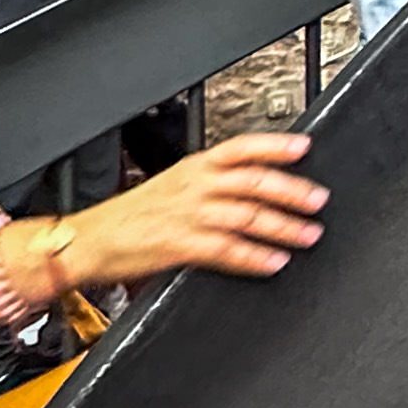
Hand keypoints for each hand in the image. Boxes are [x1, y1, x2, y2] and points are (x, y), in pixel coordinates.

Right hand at [56, 133, 327, 291]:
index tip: (305, 147)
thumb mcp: (172, 186)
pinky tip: (273, 262)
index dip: (274, 145)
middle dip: (291, 190)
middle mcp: (194, 186)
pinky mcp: (179, 245)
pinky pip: (225, 250)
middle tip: (318, 200)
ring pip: (246, 215)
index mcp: (193, 167)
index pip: (240, 148)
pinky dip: (254, 257)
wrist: (89, 239)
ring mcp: (188, 215)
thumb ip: (210, 185)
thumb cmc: (130, 216)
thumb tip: (251, 188)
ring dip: (282, 226)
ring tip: (308, 235)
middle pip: (253, 181)